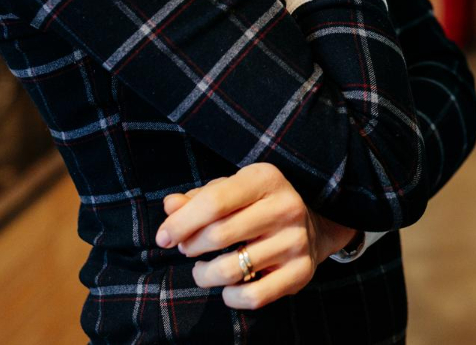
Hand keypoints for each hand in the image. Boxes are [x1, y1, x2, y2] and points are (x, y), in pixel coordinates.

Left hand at [155, 162, 359, 309]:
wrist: (312, 227)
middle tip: (187, 249)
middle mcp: (286, 206)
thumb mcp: (231, 192)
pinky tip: (229, 287)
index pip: (213, 202)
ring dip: (205, 275)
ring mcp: (296, 240)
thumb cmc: (257, 207)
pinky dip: (231, 297)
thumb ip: (197, 199)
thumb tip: (170, 206)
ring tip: (203, 270)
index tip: (163, 238)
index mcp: (266, 178)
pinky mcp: (301, 272)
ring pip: (230, 270)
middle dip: (190, 247)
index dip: (180, 223)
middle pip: (218, 235)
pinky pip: (253, 297)